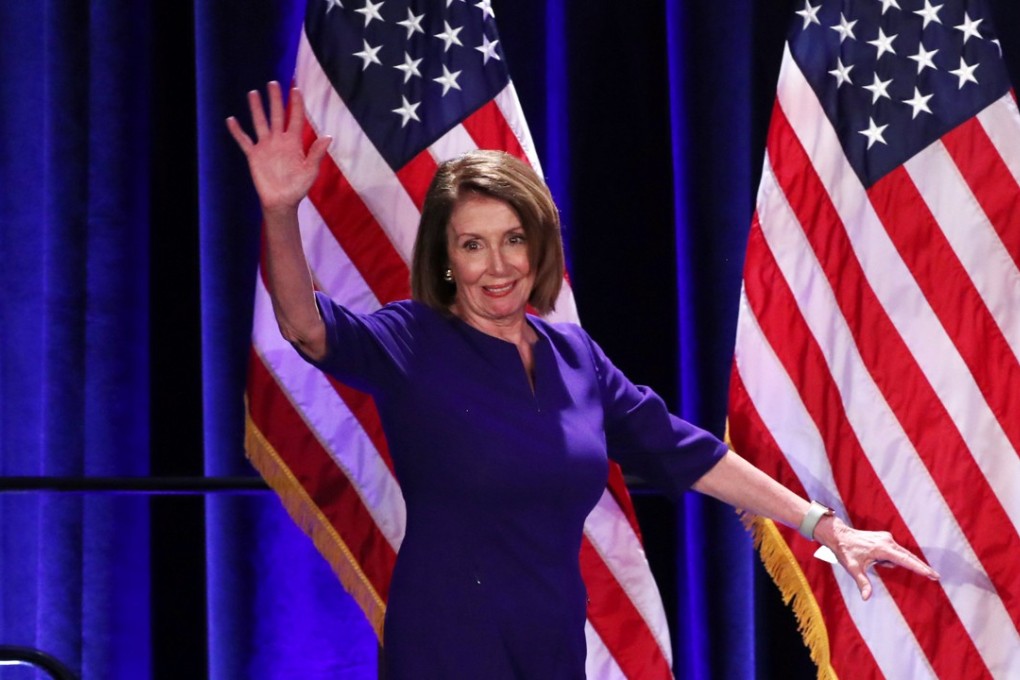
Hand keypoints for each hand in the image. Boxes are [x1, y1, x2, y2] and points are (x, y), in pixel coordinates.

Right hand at [225, 81, 331, 215]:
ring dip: (256, 109)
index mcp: (294, 142)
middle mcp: (279, 140)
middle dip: (275, 99)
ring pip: (260, 122)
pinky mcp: (254, 155)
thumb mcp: (310, 171)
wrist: (282, 202)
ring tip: (252, 93)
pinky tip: (231, 120)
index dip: (296, 104)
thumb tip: (328, 136)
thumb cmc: (298, 187)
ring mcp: (265, 146)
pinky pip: (244, 141)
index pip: (295, 118)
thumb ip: (317, 153)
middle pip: (276, 115)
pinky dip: (237, 131)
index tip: (296, 89)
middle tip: (273, 83)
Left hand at [814, 516, 939, 599]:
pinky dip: (890, 559)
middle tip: (935, 577)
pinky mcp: (884, 538)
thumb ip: (862, 582)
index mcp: (882, 548)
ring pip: (901, 554)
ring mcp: (886, 538)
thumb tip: (866, 598)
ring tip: (871, 561)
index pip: (905, 560)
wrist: (839, 535)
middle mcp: (887, 541)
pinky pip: (893, 552)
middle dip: (921, 567)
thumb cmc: (845, 552)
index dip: (919, 568)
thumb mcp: (853, 568)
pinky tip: (873, 559)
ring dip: (898, 563)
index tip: (932, 574)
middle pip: (909, 557)